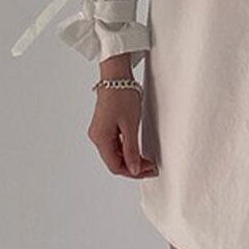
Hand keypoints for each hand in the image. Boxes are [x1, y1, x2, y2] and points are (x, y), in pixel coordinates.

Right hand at [86, 53, 158, 178]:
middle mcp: (97, 137)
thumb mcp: (130, 125)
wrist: (116, 75)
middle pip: (114, 161)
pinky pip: (115, 143)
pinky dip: (127, 148)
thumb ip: (132, 149)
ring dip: (131, 158)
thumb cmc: (122, 96)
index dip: (133, 172)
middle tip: (152, 167)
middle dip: (133, 166)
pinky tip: (138, 148)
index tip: (149, 170)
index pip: (115, 166)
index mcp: (101, 139)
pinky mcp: (105, 125)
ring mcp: (100, 131)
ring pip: (115, 153)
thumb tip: (134, 170)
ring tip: (148, 159)